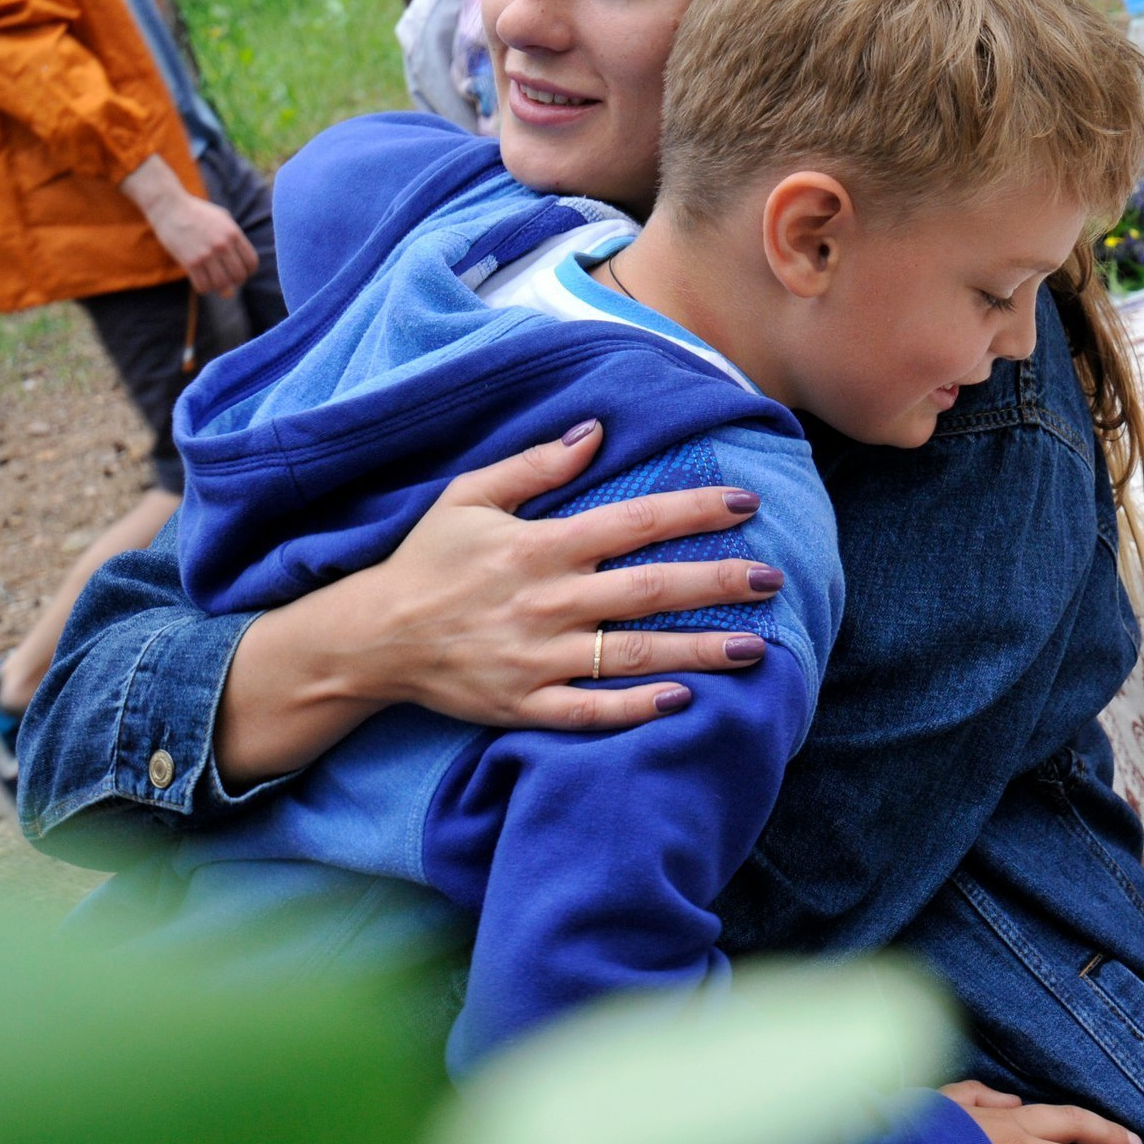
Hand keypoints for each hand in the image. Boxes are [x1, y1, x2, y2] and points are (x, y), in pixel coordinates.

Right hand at [121, 154, 257, 295]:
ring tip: (213, 282)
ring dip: (219, 288)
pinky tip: (201, 282)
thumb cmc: (197, 213)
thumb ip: (233, 241)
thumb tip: (238, 268)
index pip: (251, 263)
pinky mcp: (190, 262)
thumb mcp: (222, 219)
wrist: (169, 206)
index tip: (239, 272)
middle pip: (238, 276)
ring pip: (222, 285)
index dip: (247, 272)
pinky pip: (203, 286)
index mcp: (233, 233)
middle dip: (234, 282)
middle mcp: (223, 245)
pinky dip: (204, 288)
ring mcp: (206, 254)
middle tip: (226, 280)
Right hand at [217, 420, 782, 784]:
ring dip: (698, 651)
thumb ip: (534, 466)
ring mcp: (537, 660)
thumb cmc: (426, 562)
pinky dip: (636, 709)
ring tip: (756, 646)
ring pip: (632, 656)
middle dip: (716, 584)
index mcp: (538, 546)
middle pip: (648, 591)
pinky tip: (684, 700)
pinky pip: (590, 712)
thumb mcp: (468, 497)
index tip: (745, 503)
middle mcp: (546, 602)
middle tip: (772, 578)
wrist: (371, 639)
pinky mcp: (525, 706)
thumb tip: (595, 431)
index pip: (631, 523)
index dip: (692, 512)